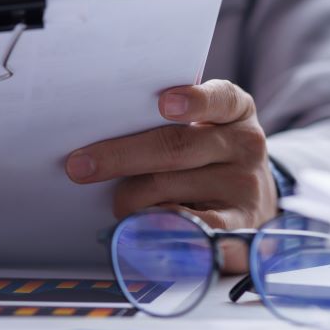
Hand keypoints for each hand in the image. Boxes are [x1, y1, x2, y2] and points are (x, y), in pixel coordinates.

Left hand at [64, 79, 277, 271]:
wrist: (250, 202)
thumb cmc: (206, 158)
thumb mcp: (202, 129)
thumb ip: (166, 125)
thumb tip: (102, 140)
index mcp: (235, 111)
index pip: (220, 98)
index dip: (193, 101)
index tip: (163, 103)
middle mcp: (245, 145)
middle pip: (177, 147)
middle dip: (121, 156)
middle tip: (79, 167)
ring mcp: (245, 188)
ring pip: (170, 189)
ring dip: (131, 198)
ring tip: (117, 204)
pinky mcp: (240, 228)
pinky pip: (193, 230)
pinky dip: (159, 228)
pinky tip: (139, 231)